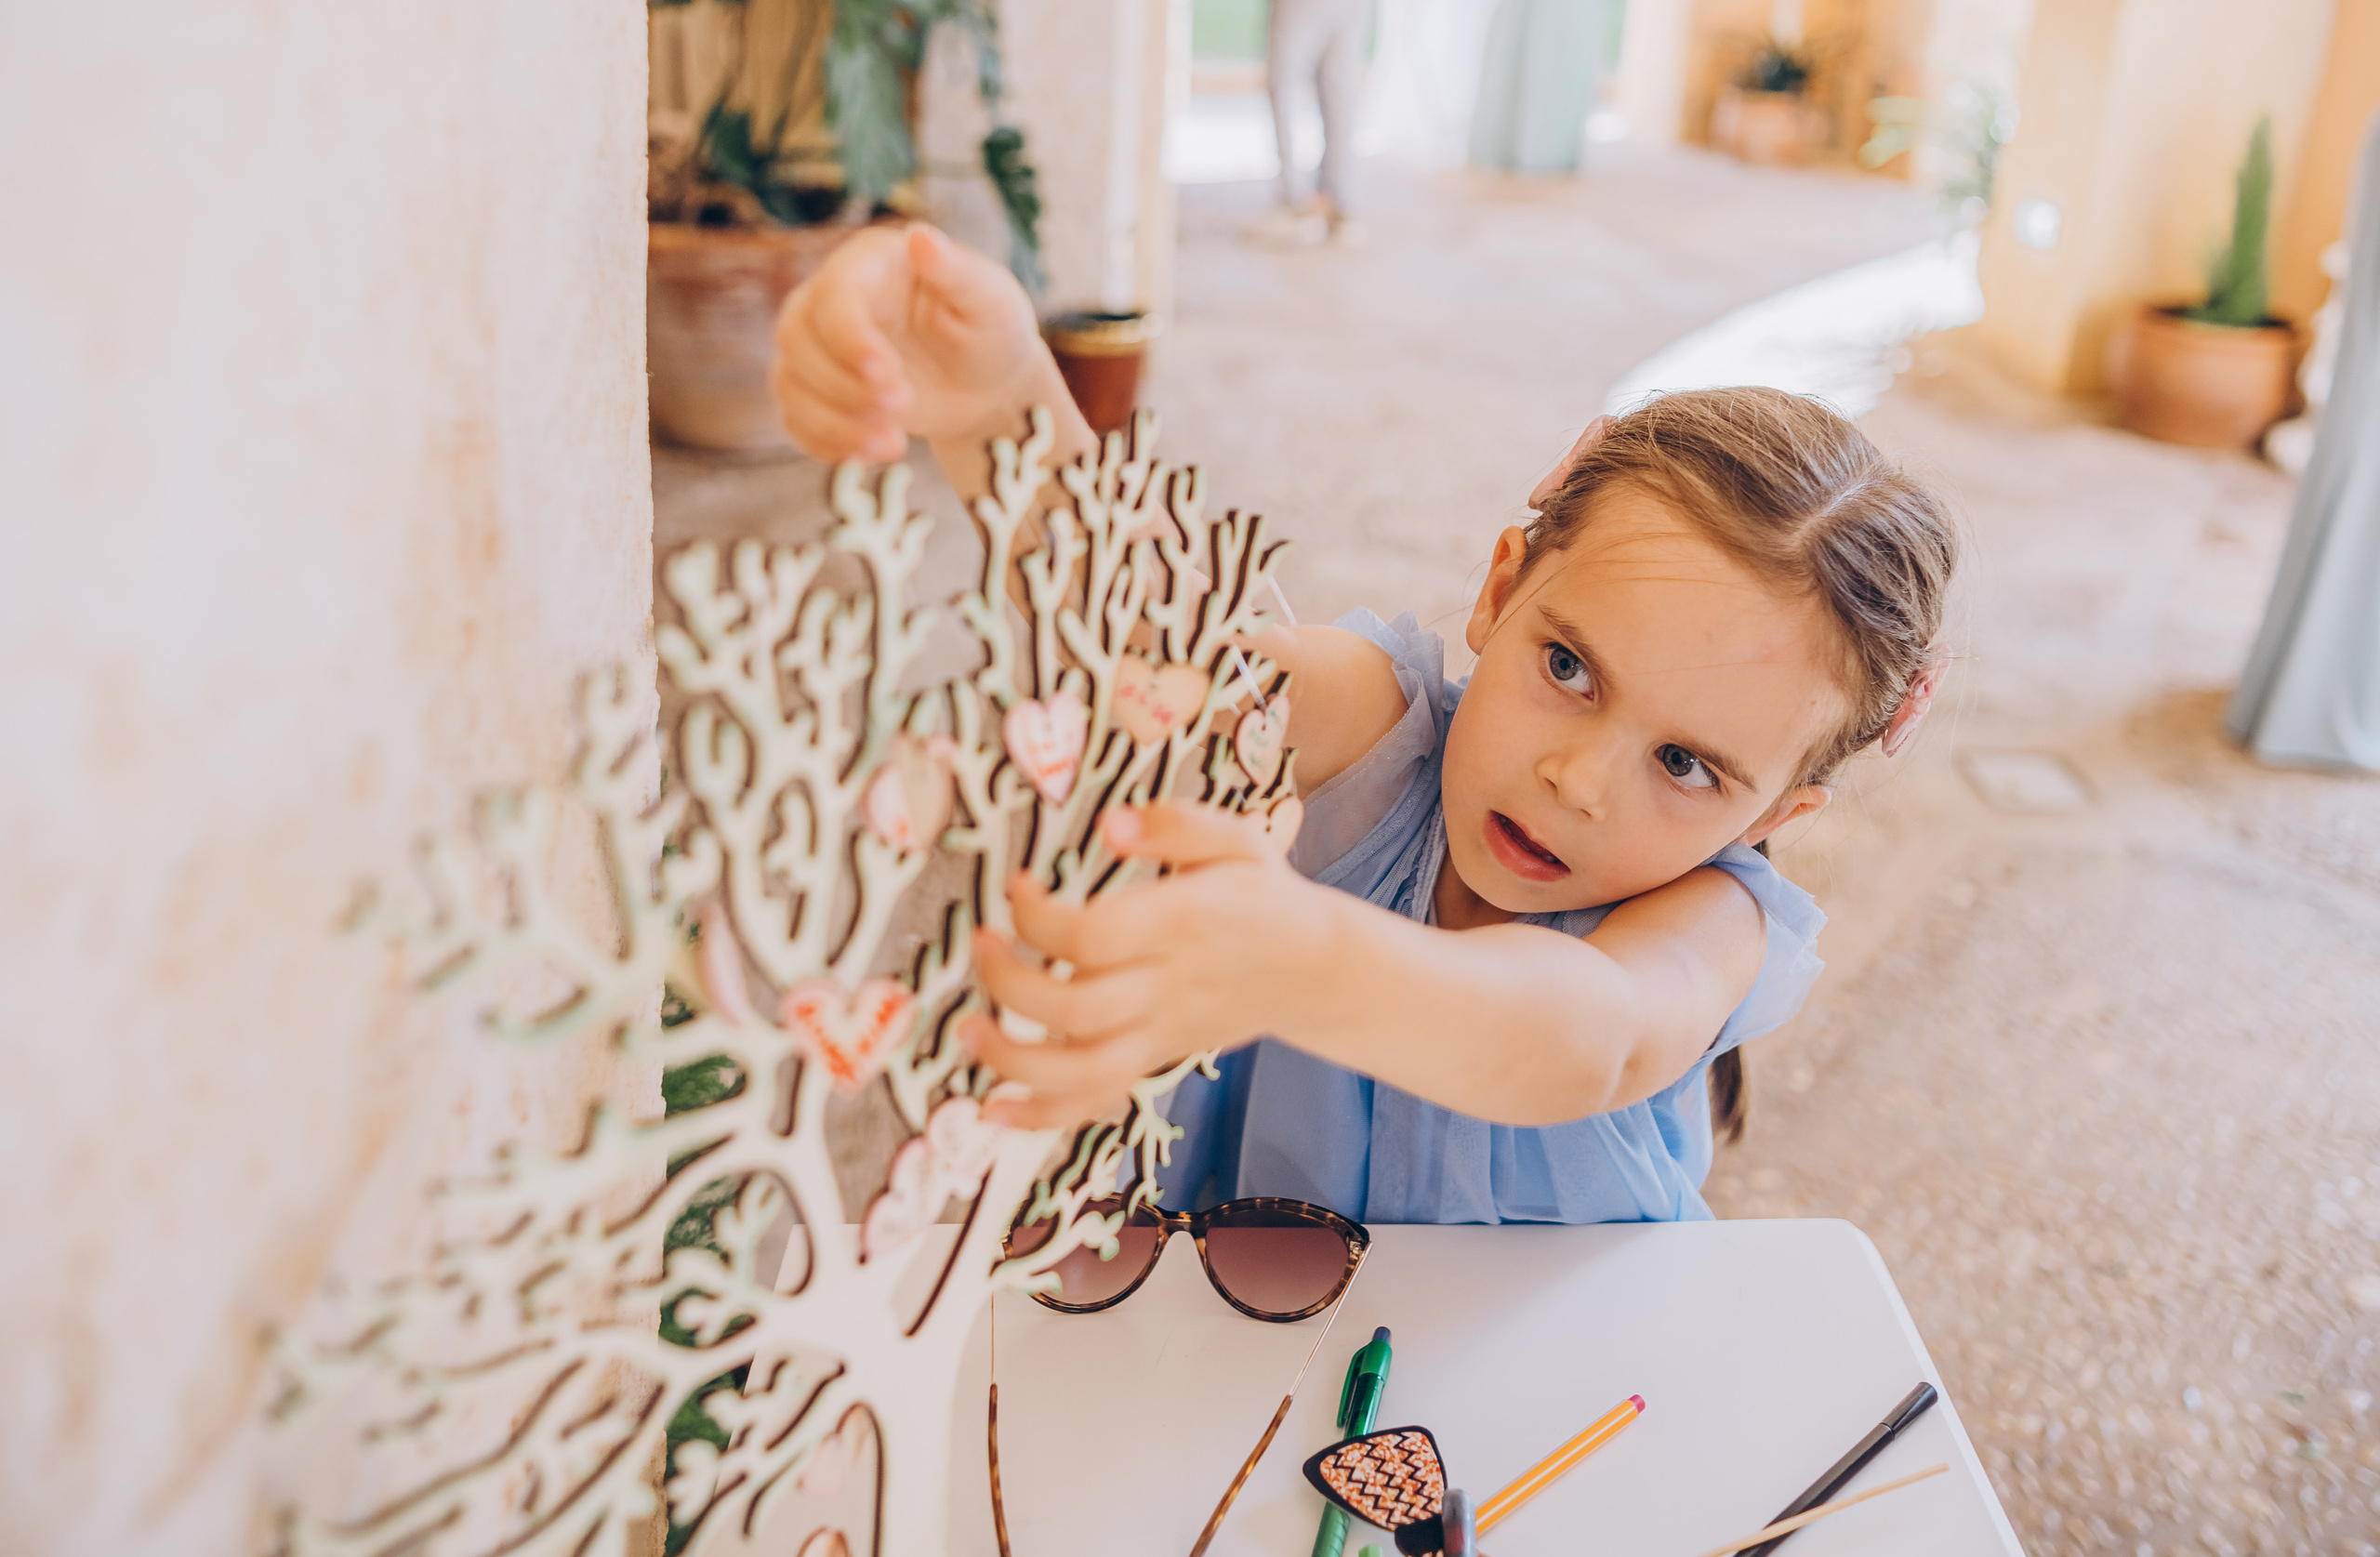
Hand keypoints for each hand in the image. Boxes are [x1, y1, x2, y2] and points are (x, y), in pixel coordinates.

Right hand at [770, 223, 1059, 463]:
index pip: (834, 294)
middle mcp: (829, 299)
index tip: (887, 375)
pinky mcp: (816, 389)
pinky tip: (871, 451)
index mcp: (869, 264)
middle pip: (798, 339)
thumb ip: (957, 270)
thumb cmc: (990, 328)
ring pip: (790, 382)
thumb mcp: (989, 299)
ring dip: (835, 422)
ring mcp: (816, 346)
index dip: (850, 338)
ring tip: (894, 444)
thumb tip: (921, 238)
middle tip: (904, 405)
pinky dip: (825, 443)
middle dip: (845, 385)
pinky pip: (795, 418)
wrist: (984, 383)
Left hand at [962, 801, 1324, 1130]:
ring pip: (1081, 1070)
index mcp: (1183, 926)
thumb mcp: (1239, 840)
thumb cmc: (1263, 897)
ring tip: (967, 1031)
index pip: (1095, 936)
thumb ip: (1176, 824)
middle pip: (1076, 1007)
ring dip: (1013, 1059)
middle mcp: (1167, 987)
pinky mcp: (1153, 1060)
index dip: (1039, 916)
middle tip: (981, 945)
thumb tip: (1110, 825)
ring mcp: (1159, 1033)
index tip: (1017, 886)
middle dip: (1009, 984)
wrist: (1312, 971)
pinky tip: (993, 1107)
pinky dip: (1041, 1114)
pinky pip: (1096, 1100)